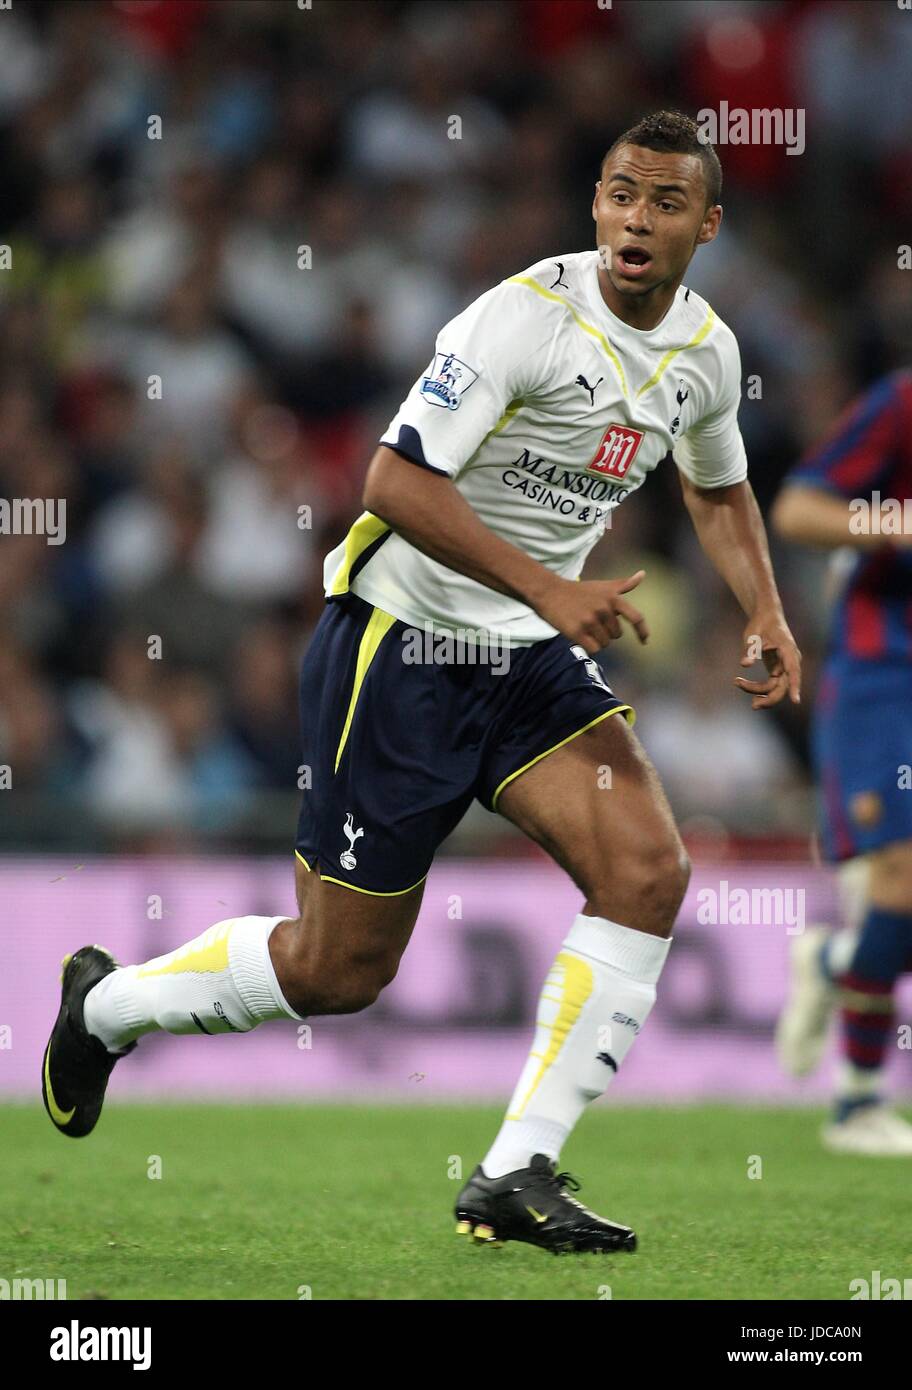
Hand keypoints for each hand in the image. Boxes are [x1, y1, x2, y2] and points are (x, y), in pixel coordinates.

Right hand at [535, 571, 649, 652]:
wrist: (549, 592)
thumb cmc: (578, 591)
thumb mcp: (602, 586)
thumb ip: (624, 584)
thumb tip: (643, 574)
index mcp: (613, 598)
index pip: (636, 617)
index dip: (643, 631)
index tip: (645, 641)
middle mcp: (603, 609)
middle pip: (616, 635)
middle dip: (606, 632)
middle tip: (591, 621)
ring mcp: (590, 621)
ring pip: (604, 644)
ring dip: (596, 640)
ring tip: (584, 626)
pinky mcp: (577, 632)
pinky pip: (593, 649)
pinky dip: (588, 646)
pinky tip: (579, 635)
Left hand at [735, 614, 800, 708]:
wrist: (766, 617)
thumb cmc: (760, 623)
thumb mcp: (751, 635)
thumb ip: (749, 649)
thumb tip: (744, 664)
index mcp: (788, 650)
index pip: (793, 671)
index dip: (795, 686)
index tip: (796, 701)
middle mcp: (790, 661)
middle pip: (783, 686)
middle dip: (769, 698)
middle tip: (753, 705)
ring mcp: (785, 667)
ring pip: (775, 688)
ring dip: (757, 691)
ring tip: (737, 682)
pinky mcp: (777, 670)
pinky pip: (770, 685)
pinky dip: (756, 687)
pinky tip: (740, 682)